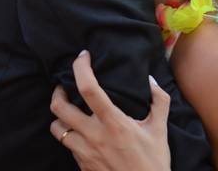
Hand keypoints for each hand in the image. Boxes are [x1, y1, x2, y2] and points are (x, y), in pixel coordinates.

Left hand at [49, 51, 170, 170]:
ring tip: (68, 111)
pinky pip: (67, 146)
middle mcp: (94, 136)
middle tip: (64, 86)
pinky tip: (80, 132)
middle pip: (59, 108)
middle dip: (57, 92)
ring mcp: (85, 152)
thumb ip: (159, 101)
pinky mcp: (82, 165)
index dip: (80, 68)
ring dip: (59, 117)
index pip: (88, 89)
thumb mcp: (160, 129)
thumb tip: (150, 79)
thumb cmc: (153, 162)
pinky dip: (70, 135)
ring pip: (57, 128)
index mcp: (113, 122)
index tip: (83, 57)